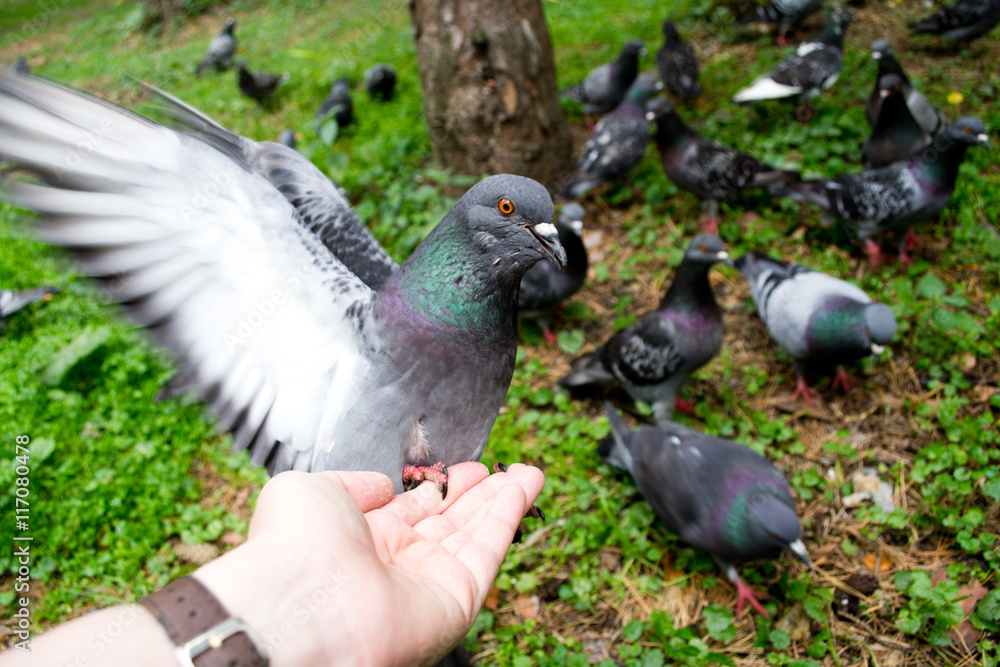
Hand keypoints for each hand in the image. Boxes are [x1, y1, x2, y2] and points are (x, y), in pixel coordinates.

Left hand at [195, 461, 543, 666]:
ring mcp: (426, 583)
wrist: (300, 600)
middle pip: (448, 522)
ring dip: (503, 500)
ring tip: (527, 472)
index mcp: (358, 541)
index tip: (463, 468)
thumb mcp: (312, 489)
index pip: (410, 511)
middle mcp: (394, 564)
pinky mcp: (455, 600)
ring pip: (475, 534)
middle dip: (478, 494)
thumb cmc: (293, 547)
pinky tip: (523, 488)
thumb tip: (384, 484)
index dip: (439, 487)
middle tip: (503, 469)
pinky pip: (487, 550)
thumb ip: (354, 482)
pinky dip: (508, 517)